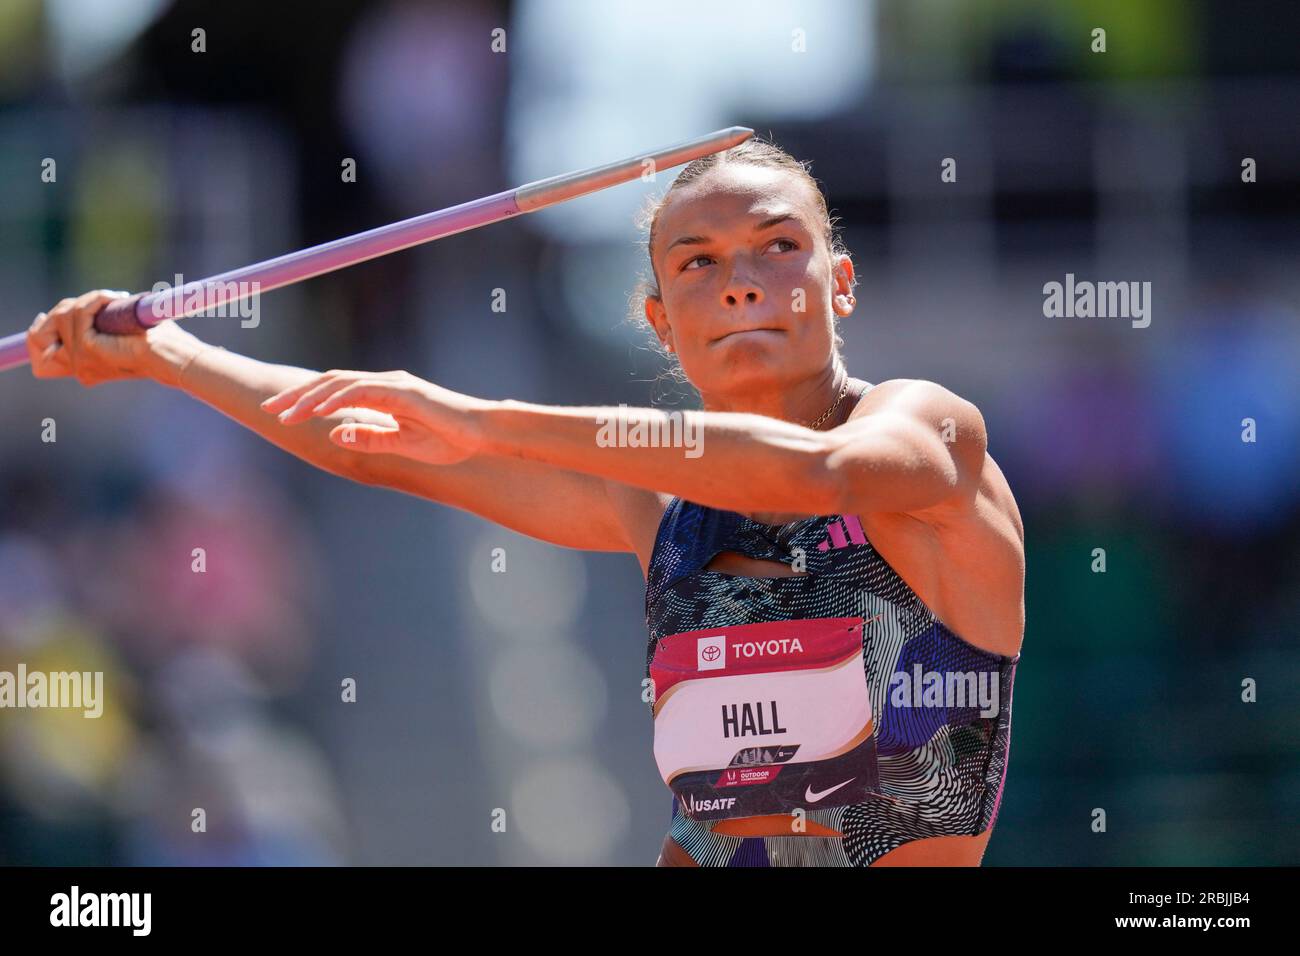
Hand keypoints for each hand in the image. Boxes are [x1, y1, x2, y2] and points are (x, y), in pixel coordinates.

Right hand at [27, 289, 185, 385]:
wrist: (173, 356)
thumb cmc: (156, 344)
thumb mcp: (119, 333)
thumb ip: (95, 326)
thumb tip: (77, 309)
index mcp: (83, 368)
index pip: (40, 358)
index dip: (37, 334)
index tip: (43, 317)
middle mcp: (77, 368)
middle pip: (44, 330)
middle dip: (67, 308)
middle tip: (102, 300)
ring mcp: (80, 360)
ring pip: (63, 316)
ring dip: (89, 300)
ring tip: (115, 300)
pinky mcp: (88, 348)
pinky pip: (80, 312)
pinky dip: (96, 299)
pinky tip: (115, 298)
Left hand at [260, 369, 489, 464]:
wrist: (481, 434)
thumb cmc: (450, 439)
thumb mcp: (402, 443)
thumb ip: (371, 436)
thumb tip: (336, 432)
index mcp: (383, 394)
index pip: (336, 391)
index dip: (306, 399)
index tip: (281, 411)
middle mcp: (384, 383)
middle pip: (330, 381)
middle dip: (297, 395)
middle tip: (267, 408)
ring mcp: (393, 384)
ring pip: (341, 383)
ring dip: (310, 398)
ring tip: (285, 412)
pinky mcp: (403, 392)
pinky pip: (363, 391)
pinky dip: (338, 399)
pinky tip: (319, 411)